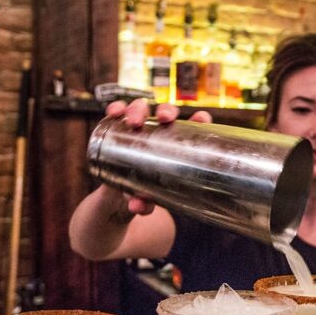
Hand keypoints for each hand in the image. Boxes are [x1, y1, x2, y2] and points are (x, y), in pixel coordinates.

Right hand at [103, 99, 213, 214]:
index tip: (201, 119)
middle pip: (166, 111)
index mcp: (177, 143)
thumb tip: (138, 206)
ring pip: (141, 108)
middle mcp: (159, 130)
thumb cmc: (146, 191)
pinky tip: (114, 112)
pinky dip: (116, 109)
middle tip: (164, 119)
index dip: (199, 119)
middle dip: (166, 111)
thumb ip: (146, 202)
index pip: (194, 125)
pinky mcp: (118, 128)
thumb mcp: (150, 197)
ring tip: (134, 122)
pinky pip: (117, 114)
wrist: (121, 192)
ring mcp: (139, 127)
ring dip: (138, 109)